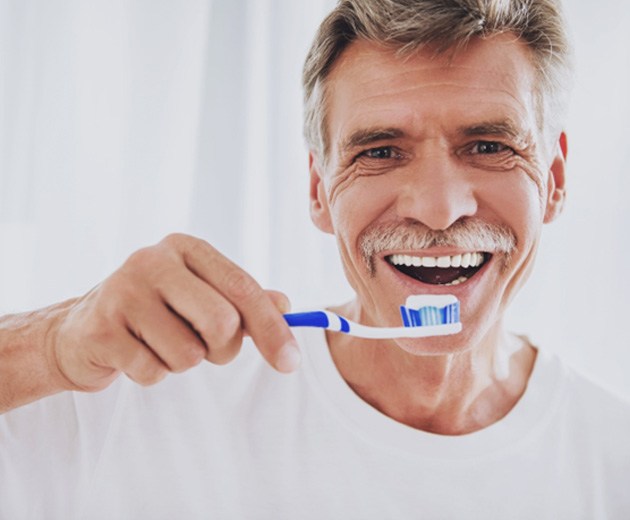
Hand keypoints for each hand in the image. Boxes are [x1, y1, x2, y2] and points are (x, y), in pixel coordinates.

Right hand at [47, 233, 300, 392]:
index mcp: (185, 248)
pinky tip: (133, 353)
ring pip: (189, 355)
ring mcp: (122, 292)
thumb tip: (286, 306)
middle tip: (205, 347)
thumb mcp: (201, 296)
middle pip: (222, 322)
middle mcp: (152, 260)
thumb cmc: (156, 312)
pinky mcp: (100, 328)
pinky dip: (153, 373)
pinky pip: (154, 372)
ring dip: (183, 362)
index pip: (243, 288)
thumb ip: (243, 300)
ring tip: (159, 344)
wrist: (81, 331)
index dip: (273, 329)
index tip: (291, 362)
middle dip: (223, 349)